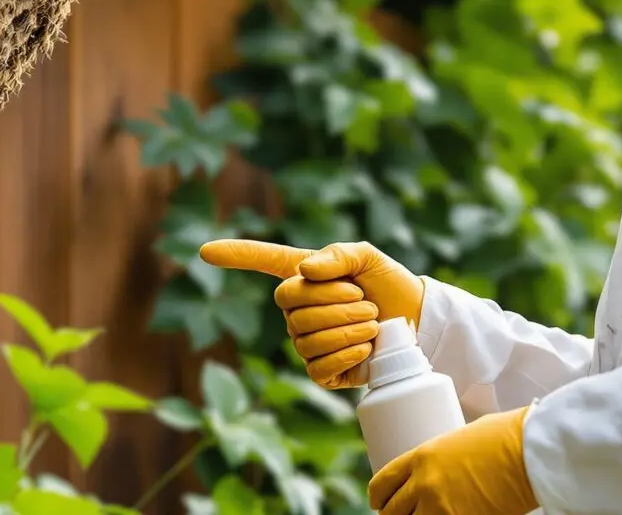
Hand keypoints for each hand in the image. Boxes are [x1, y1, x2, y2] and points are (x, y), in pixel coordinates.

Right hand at [199, 240, 425, 387]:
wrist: (416, 321)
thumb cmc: (389, 283)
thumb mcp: (367, 256)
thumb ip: (336, 255)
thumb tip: (305, 271)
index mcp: (303, 274)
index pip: (261, 261)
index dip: (235, 255)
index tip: (204, 250)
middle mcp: (297, 308)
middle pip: (291, 303)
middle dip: (336, 301)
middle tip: (365, 301)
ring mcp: (306, 341)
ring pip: (305, 336)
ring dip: (347, 328)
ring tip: (372, 322)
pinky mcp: (322, 371)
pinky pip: (317, 365)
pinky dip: (347, 355)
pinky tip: (365, 348)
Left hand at [367, 406, 536, 514]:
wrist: (530, 452)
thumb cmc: (504, 437)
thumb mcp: (458, 439)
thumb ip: (441, 458)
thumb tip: (440, 471)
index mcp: (420, 457)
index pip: (382, 482)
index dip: (378, 497)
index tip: (379, 502)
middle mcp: (424, 484)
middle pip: (392, 512)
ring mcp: (441, 507)